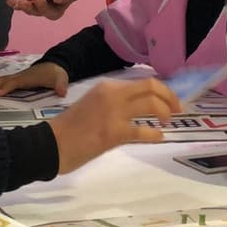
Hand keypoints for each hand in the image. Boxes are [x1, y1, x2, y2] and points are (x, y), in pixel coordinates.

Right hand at [0, 62, 68, 97]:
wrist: (54, 66)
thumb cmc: (55, 74)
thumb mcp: (60, 78)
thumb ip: (60, 85)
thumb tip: (61, 92)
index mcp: (27, 78)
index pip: (14, 83)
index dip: (6, 88)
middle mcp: (18, 77)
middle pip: (1, 80)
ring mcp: (15, 78)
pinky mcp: (14, 81)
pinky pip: (0, 83)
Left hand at [7, 0, 82, 19]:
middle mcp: (59, 4)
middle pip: (53, 12)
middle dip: (44, 8)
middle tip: (37, 0)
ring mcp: (46, 5)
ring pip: (38, 11)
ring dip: (29, 8)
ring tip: (21, 3)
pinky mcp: (34, 2)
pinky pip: (27, 6)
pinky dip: (18, 5)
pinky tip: (11, 2)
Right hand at [48, 79, 181, 173]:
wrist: (50, 144)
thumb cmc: (69, 128)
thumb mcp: (93, 104)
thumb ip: (114, 103)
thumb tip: (137, 108)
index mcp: (107, 86)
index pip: (142, 81)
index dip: (161, 89)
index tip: (169, 99)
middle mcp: (112, 93)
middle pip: (151, 87)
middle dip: (170, 97)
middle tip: (177, 109)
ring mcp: (114, 112)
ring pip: (151, 104)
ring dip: (165, 112)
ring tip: (168, 122)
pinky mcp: (113, 132)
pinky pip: (143, 131)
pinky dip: (155, 134)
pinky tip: (159, 137)